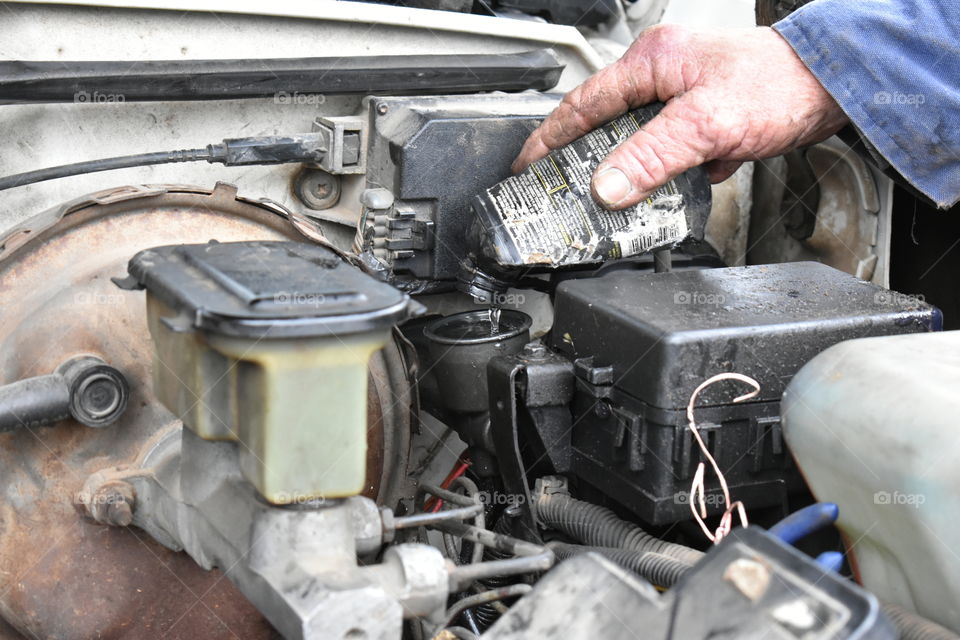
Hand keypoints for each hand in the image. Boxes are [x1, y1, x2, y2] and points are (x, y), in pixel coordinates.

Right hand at [512, 25, 848, 209]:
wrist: (833, 85)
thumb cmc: (777, 86)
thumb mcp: (704, 125)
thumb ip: (651, 156)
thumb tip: (605, 186)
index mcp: (651, 62)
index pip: (581, 105)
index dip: (548, 139)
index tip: (526, 167)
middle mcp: (662, 72)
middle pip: (604, 120)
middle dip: (582, 158)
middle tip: (561, 190)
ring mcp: (682, 92)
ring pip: (635, 137)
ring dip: (626, 169)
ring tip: (611, 202)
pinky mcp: (703, 112)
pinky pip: (666, 145)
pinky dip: (662, 168)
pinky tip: (668, 188)